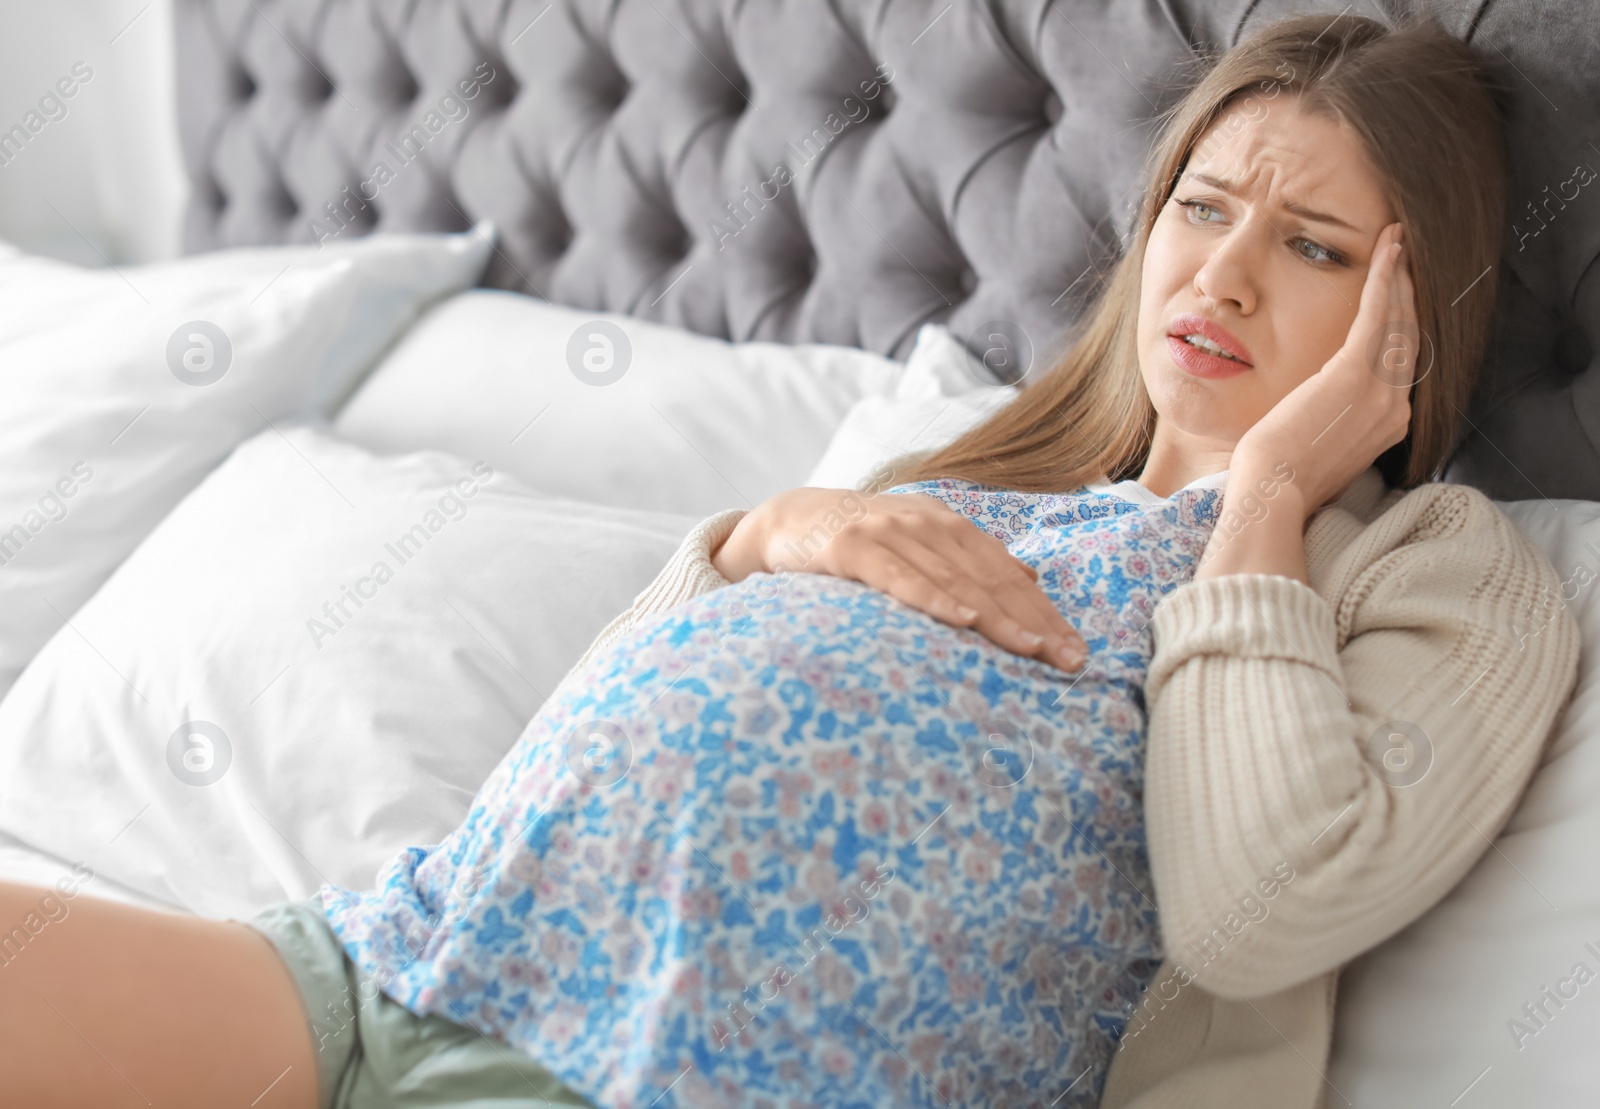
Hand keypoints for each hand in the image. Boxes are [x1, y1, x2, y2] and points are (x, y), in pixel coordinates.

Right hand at [711, 487, 1088, 671]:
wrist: (784, 520)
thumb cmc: (857, 541)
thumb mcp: (918, 542)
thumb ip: (968, 558)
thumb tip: (1029, 578)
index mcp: (947, 525)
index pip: (1006, 573)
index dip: (1044, 612)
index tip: (1076, 650)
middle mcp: (925, 523)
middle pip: (990, 578)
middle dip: (1034, 620)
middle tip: (1069, 659)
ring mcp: (888, 532)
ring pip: (954, 578)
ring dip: (997, 615)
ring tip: (1031, 649)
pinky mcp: (851, 548)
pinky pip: (899, 577)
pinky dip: (933, 597)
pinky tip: (963, 618)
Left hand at [1230, 222, 1416, 514]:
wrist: (1272, 495)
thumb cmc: (1280, 478)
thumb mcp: (1320, 447)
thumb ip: (1334, 423)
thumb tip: (1320, 411)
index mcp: (1387, 424)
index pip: (1402, 362)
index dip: (1402, 322)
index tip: (1398, 293)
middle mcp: (1395, 407)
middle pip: (1408, 335)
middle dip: (1405, 290)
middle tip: (1402, 253)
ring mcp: (1381, 392)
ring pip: (1398, 319)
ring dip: (1398, 275)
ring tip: (1395, 240)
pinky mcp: (1354, 374)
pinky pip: (1377, 314)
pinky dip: (1384, 278)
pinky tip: (1387, 249)